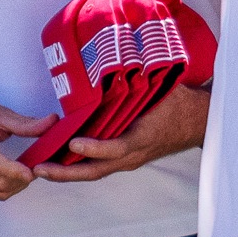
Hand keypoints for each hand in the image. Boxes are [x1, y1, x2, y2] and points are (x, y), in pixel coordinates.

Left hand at [44, 81, 210, 181]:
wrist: (197, 121)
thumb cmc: (177, 103)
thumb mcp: (160, 90)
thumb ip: (138, 83)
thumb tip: (116, 64)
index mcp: (142, 137)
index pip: (116, 148)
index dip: (95, 147)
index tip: (74, 142)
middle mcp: (132, 154)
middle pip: (95, 170)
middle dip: (65, 172)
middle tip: (39, 169)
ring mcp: (128, 159)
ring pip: (93, 172)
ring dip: (66, 172)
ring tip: (40, 168)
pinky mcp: (124, 158)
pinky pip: (98, 166)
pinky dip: (77, 165)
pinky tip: (58, 160)